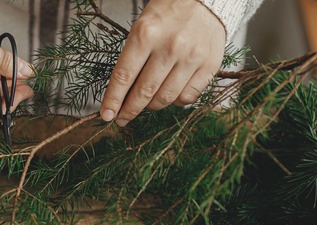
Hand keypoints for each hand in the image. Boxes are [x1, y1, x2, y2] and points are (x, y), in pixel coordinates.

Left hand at [100, 0, 225, 126]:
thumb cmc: (168, 13)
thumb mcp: (142, 26)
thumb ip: (132, 59)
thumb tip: (121, 95)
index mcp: (146, 34)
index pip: (124, 76)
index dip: (113, 100)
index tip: (107, 115)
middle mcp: (170, 46)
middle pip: (144, 92)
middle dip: (129, 110)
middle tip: (122, 118)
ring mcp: (192, 57)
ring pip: (166, 98)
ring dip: (152, 106)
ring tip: (147, 103)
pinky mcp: (209, 66)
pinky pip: (188, 97)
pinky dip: (176, 102)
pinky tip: (170, 93)